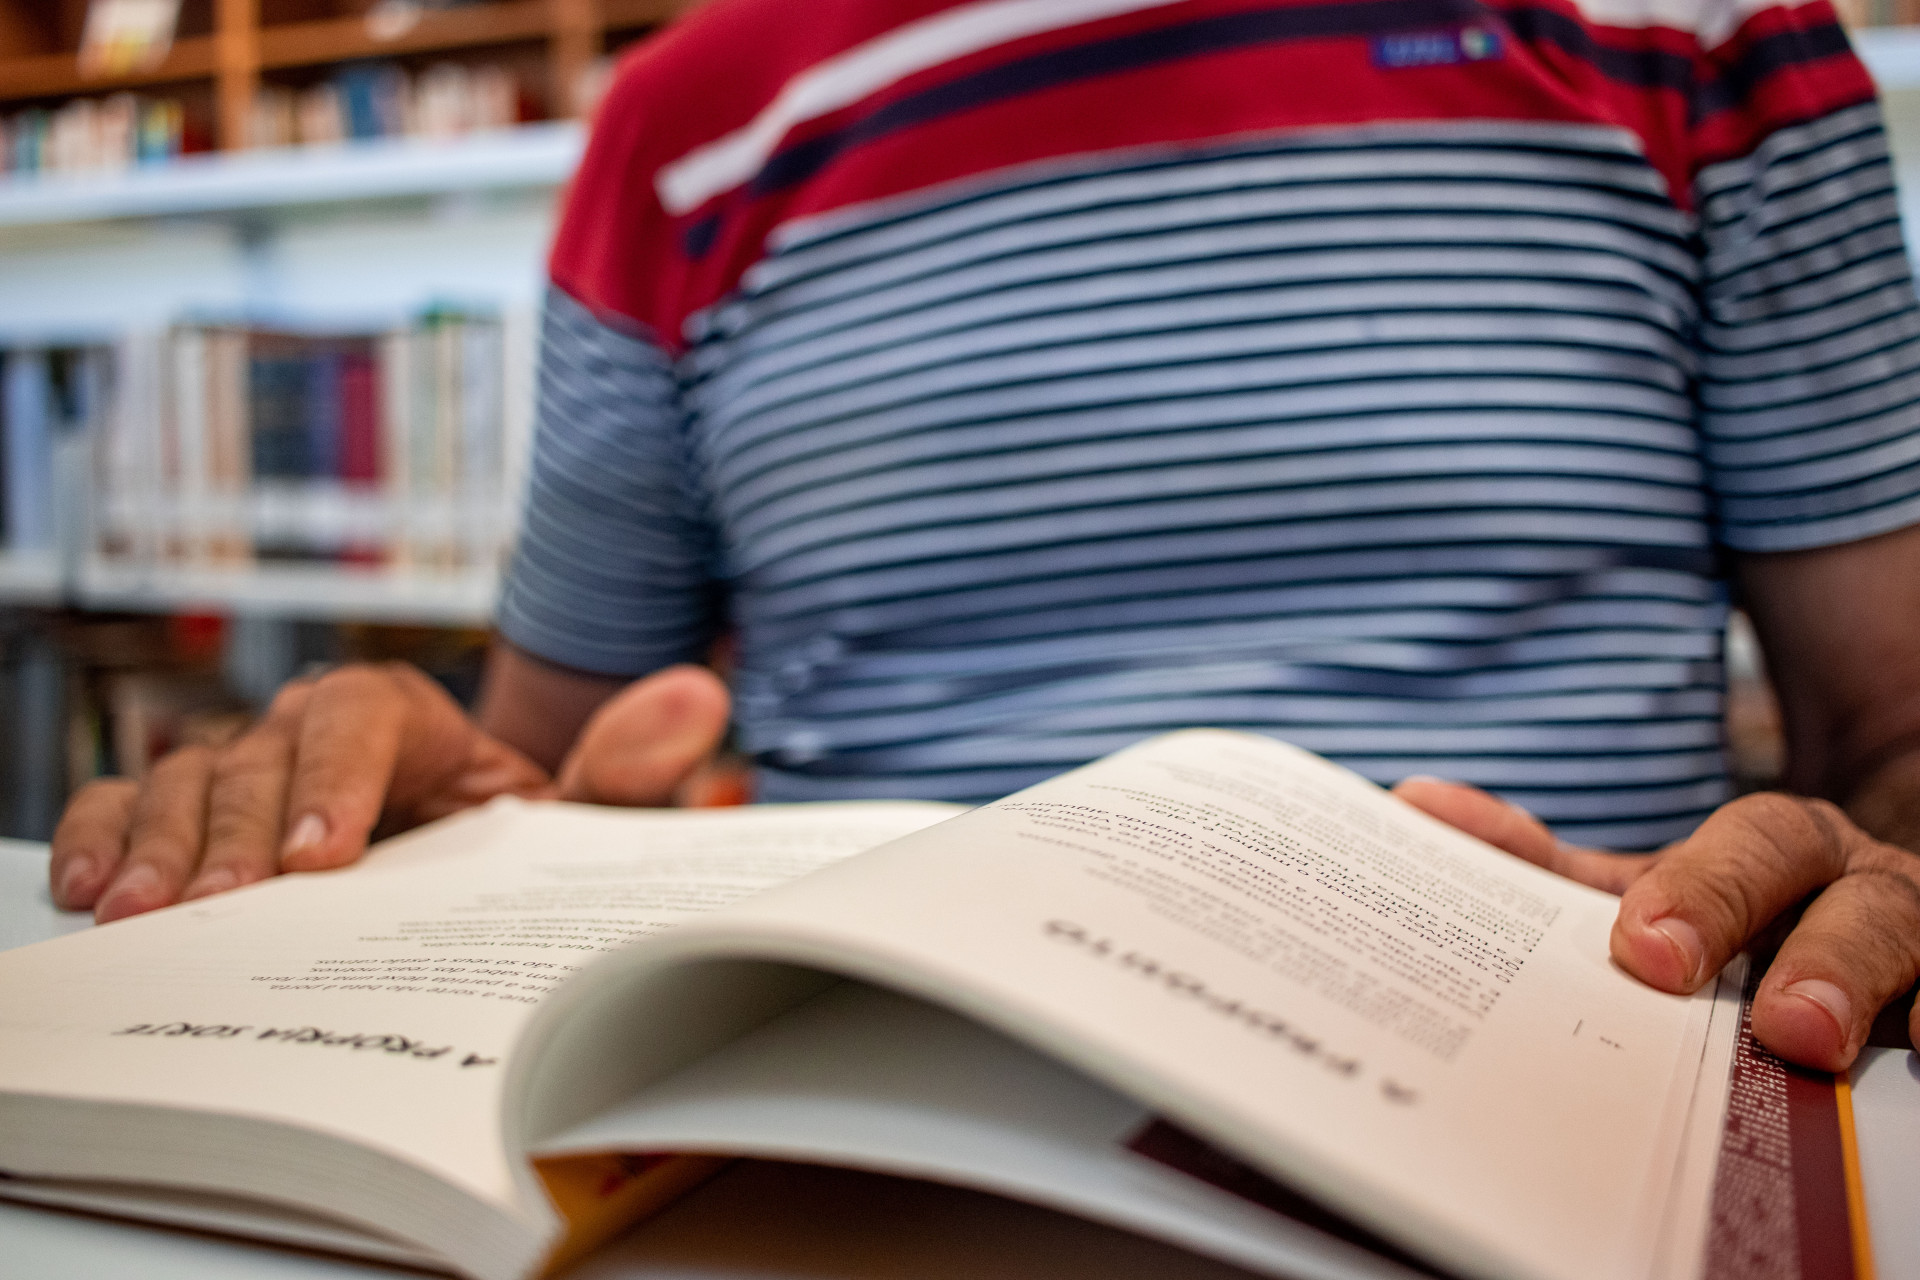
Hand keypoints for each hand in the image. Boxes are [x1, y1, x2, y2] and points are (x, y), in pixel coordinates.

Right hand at [49, 662, 731, 923]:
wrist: (468, 863)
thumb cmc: (515, 840)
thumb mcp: (573, 816)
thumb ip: (626, 765)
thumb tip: (699, 696)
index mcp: (408, 718)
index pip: (361, 715)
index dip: (337, 779)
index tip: (328, 857)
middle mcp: (314, 736)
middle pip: (258, 757)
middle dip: (235, 835)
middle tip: (214, 908)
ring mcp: (245, 775)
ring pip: (182, 781)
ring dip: (156, 845)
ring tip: (139, 916)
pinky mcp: (192, 816)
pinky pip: (120, 803)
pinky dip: (96, 835)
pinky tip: (87, 890)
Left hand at [1393, 779, 1919, 1070]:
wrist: (1887, 939)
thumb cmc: (1750, 927)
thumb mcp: (1657, 900)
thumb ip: (1554, 871)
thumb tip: (1414, 809)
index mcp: (1760, 849)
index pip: (1711, 844)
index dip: (1669, 882)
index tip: (1627, 939)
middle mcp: (1832, 871)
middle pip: (1784, 853)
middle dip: (1721, 899)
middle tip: (1659, 961)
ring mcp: (1897, 926)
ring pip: (1886, 922)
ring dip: (1839, 970)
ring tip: (1798, 1032)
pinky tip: (1919, 1044)